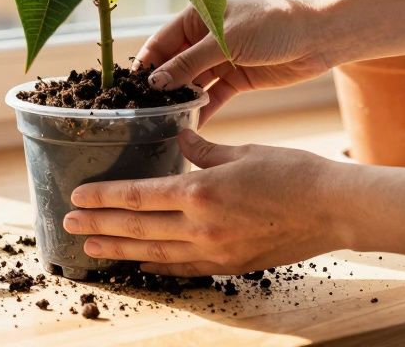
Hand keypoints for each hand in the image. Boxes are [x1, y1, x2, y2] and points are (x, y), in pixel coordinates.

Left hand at [63, 129, 346, 275]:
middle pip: (138, 228)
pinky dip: (158, 266)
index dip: (104, 197)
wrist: (335, 209)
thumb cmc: (294, 172)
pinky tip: (140, 264)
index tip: (78, 196)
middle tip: (69, 225)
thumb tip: (180, 137)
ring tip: (92, 248)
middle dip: (100, 226)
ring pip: (155, 253)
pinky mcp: (231, 265)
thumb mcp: (243, 151)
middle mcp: (201, 226)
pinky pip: (184, 268)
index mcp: (201, 192)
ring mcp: (215, 251)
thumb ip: (204, 149)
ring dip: (120, 249)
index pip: (138, 197)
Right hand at [135, 0, 335, 122]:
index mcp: (196, 17)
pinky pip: (212, 97)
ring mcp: (220, 60)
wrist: (318, 36)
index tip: (127, 90)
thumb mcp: (226, 40)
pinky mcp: (236, 79)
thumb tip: (155, 82)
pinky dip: (201, 111)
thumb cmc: (272, 24)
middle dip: (160, 88)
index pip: (160, 43)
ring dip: (180, 101)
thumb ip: (190, 62)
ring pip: (191, 84)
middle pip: (172, 66)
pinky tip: (189, 128)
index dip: (144, 66)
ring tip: (162, 124)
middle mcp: (204, 38)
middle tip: (142, 113)